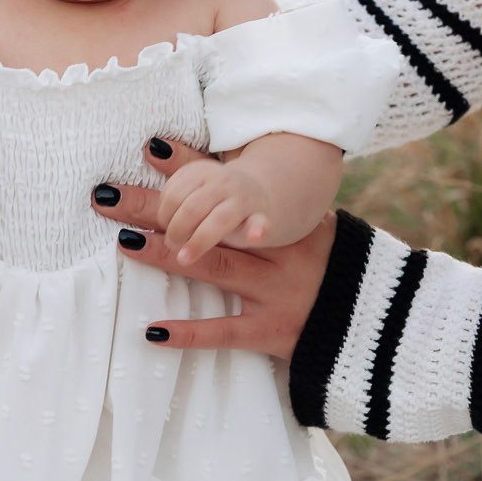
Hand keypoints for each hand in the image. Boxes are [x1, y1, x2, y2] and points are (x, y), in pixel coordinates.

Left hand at [92, 138, 336, 356]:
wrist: (372, 317)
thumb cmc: (335, 269)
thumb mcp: (310, 229)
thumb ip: (270, 214)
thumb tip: (232, 187)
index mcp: (281, 220)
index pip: (225, 187)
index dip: (187, 165)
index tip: (147, 147)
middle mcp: (275, 250)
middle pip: (206, 222)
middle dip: (155, 208)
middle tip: (109, 195)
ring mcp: (271, 291)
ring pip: (213, 267)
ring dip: (166, 255)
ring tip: (125, 242)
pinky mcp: (269, 331)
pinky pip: (224, 332)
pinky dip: (188, 333)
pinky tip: (152, 330)